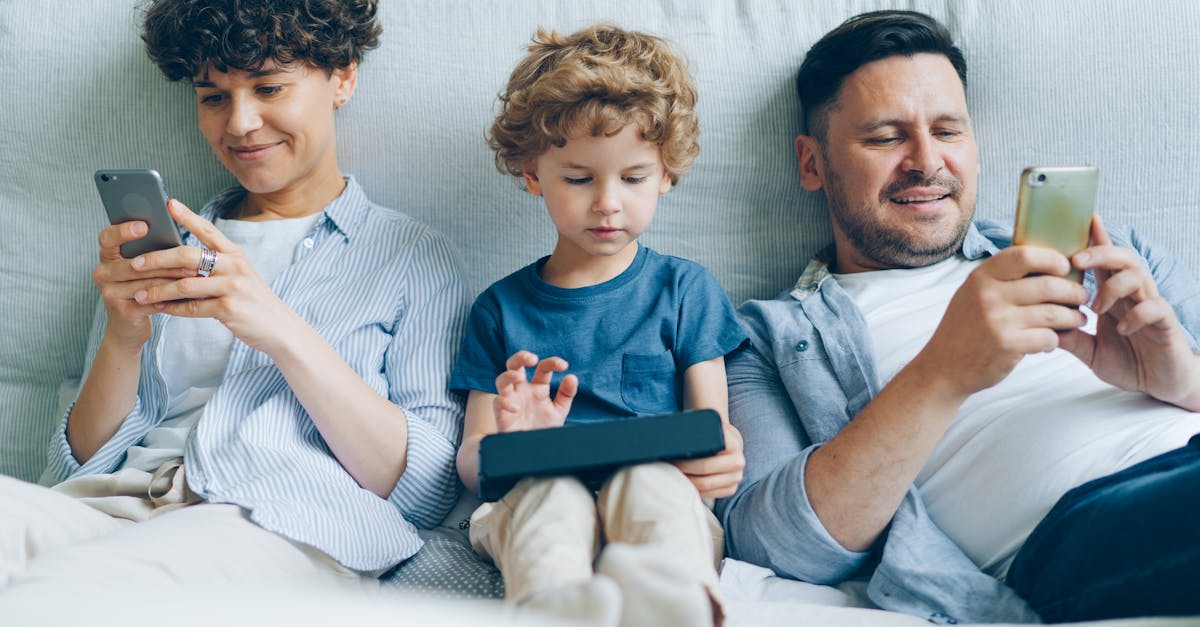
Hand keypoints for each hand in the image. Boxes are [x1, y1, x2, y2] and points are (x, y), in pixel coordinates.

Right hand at [93, 220, 191, 347]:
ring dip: (174, 278)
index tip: (144, 225)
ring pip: (147, 282)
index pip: (107, 238)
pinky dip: (172, 297)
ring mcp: (109, 293)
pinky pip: (151, 300)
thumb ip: (151, 251)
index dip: (123, 231)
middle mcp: (102, 273)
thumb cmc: (143, 289)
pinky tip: (189, 294)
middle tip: (191, 255)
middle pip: (135, 263)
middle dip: (166, 260)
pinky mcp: (122, 311)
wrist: (129, 327)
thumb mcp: (143, 268)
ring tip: (197, 274)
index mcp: (107, 256)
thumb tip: (178, 229)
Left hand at [128, 199, 298, 351]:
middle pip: (188, 256)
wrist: (279, 328)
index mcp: (236, 254)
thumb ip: (216, 265)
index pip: (208, 230)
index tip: (167, 204)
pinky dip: (172, 309)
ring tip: (139, 294)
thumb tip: (178, 259)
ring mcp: (233, 287)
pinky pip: (192, 307)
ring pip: (185, 284)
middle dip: (158, 259)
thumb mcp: (240, 276)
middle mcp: (235, 266)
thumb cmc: (253, 300)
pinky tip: (159, 308)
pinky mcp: (229, 309)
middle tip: (135, 263)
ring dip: (158, 290)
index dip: (187, 216)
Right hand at [492, 350, 577, 431]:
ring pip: (501, 380)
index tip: (564, 366)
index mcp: (537, 387)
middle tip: (532, 359)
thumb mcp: (559, 411)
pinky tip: (516, 408)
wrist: (534, 450)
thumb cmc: (544, 428)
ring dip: (509, 375)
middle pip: (515, 365)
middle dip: (521, 357)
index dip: (552, 362)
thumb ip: (566, 394)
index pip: (543, 368)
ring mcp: (511, 400)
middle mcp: (522, 390)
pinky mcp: (502, 414)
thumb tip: (572, 377)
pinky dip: (504, 402)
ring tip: (519, 377)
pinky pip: (497, 402)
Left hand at [673, 421, 744, 498]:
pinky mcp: (731, 488)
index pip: (709, 449)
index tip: (674, 455)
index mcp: (733, 442)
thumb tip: (673, 434)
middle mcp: (738, 460)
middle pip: (705, 468)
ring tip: (674, 475)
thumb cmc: (713, 433)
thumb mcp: (710, 426)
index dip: (689, 455)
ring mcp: (736, 476)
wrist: (727, 442)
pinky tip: (685, 484)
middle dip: (684, 469)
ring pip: (707, 484)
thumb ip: (698, 429)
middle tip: (670, 466)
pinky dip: (696, 490)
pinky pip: (711, 494)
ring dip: (688, 481)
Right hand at [912, 246, 1089, 397]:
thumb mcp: (972, 293)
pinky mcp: (1008, 345)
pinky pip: (1048, 337)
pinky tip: (1052, 340)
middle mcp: (989, 295)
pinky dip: (1056, 339)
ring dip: (1073, 317)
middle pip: (1048, 285)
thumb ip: (1000, 278)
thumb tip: (1043, 262)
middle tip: (1082, 297)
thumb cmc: (964, 328)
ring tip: (1078, 319)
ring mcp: (998, 321)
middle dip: (1073, 292)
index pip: (1024, 255)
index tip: (1064, 267)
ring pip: (1054, 313)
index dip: (1052, 259)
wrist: (944, 367)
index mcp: (981, 277)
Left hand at [1060, 215, 1199, 408]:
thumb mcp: (1090, 351)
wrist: (1162, 383)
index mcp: (1114, 296)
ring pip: (1137, 276)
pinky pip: (1154, 307)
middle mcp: (1133, 295)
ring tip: (1096, 309)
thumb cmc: (1129, 362)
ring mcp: (1151, 306)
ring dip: (1112, 287)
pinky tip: (1122, 330)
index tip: (1083, 219)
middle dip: (1099, 253)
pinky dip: (1135, 315)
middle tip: (1075, 261)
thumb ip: (1070, 339)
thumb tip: (1040, 327)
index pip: (1104, 262)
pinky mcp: (1165, 323)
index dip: (1096, 239)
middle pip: (1122, 258)